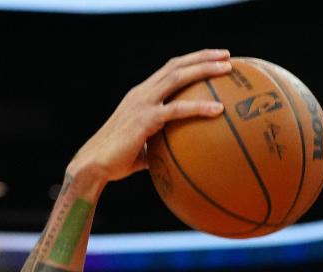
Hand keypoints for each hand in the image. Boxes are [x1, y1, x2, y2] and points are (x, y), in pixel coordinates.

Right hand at [66, 50, 231, 184]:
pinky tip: (218, 110)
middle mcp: (142, 93)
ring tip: (227, 68)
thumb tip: (180, 159)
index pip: (169, 70)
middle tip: (227, 56)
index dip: (191, 62)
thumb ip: (161, 146)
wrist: (95, 164)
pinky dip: (199, 107)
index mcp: (142, 95)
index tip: (213, 59)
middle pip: (176, 65)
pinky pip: (177, 110)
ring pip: (177, 77)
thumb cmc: (119, 161)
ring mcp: (142, 103)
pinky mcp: (145, 119)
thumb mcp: (144, 149)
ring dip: (204, 69)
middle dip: (203, 57)